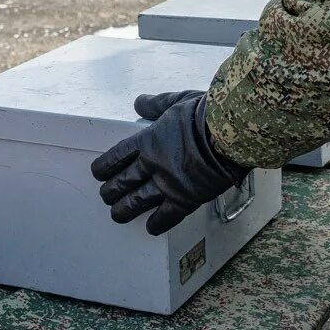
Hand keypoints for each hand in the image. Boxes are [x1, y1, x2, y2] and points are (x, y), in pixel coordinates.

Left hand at [90, 93, 248, 234]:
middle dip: (111, 190)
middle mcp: (154, 164)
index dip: (105, 166)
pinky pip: (168, 216)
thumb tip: (140, 102)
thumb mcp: (177, 101)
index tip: (98, 173)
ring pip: (138, 201)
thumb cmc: (207, 115)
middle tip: (106, 196)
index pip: (117, 156)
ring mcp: (168, 184)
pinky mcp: (187, 198)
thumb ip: (156, 104)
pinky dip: (157, 223)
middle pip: (124, 181)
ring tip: (117, 215)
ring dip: (125, 209)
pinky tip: (150, 228)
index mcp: (148, 141)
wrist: (230, 134)